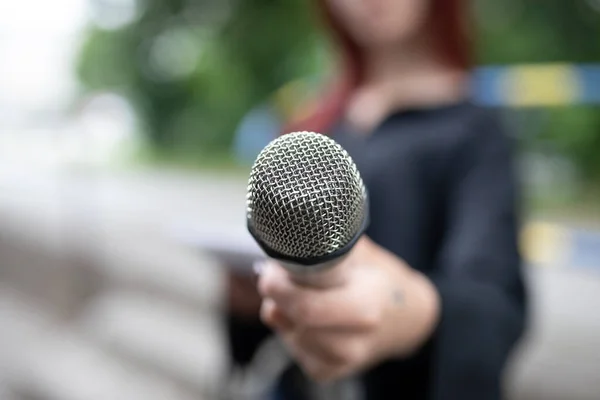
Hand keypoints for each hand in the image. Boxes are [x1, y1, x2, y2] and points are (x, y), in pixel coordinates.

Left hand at [257, 236, 439, 382]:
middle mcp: (355, 340)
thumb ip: (325, 244)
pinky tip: (305, 316)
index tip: (273, 267)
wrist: (404, 316)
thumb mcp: (359, 251)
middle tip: (275, 275)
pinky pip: (292, 349)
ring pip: (288, 335)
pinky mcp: (328, 371)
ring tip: (297, 293)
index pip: (307, 307)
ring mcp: (342, 360)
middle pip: (294, 320)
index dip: (280, 286)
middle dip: (277, 295)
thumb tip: (286, 236)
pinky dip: (290, 330)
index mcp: (366, 306)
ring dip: (282, 312)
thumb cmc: (377, 276)